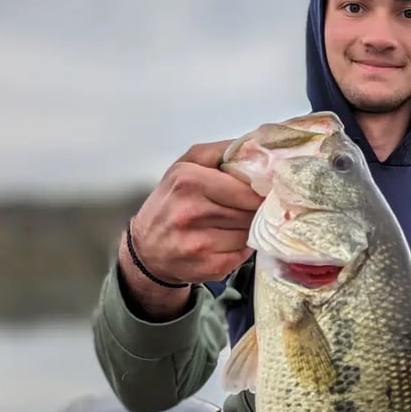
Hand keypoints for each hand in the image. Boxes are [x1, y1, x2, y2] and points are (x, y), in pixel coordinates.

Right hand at [119, 140, 263, 316]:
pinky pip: (244, 255)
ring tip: (233, 226)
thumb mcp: (184, 167)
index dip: (259, 192)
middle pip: (250, 211)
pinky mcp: (210, 267)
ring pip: (249, 233)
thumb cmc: (170, 203)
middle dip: (254, 211)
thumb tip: (254, 144)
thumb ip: (218, 152)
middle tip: (247, 210)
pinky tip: (227, 243)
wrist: (147, 249)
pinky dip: (241, 249)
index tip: (263, 192)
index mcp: (188, 181)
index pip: (246, 188)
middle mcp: (192, 212)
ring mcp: (200, 243)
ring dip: (248, 230)